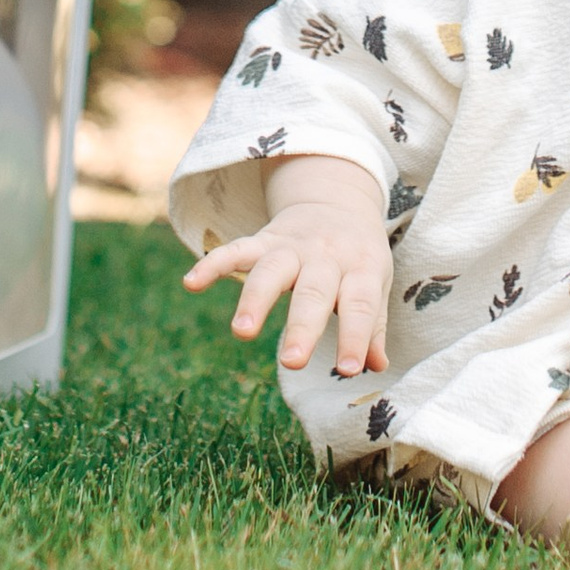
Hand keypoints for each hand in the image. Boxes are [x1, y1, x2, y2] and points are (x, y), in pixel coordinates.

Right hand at [183, 160, 391, 374]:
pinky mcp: (264, 239)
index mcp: (361, 268)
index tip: (349, 370)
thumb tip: (378, 365)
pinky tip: (191, 283)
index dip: (356, 337)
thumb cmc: (358, 257)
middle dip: (302, 326)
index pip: (361, 306)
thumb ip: (373, 324)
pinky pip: (236, 249)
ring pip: (272, 270)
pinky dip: (213, 263)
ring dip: (255, 300)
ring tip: (242, 332)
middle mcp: (326, 256)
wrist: (337, 199)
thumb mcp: (375, 283)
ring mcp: (292, 246)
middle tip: (291, 362)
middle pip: (313, 291)